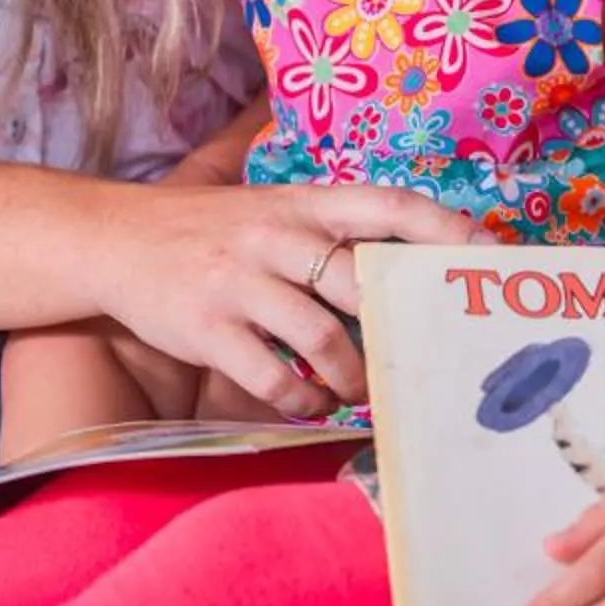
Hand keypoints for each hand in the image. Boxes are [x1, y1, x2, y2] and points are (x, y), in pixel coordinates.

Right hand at [103, 182, 476, 417]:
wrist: (116, 240)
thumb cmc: (213, 230)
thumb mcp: (273, 208)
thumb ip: (332, 231)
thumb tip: (408, 264)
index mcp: (302, 202)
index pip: (387, 206)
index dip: (442, 228)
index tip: (488, 254)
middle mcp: (276, 236)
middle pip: (361, 282)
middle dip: (399, 327)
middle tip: (424, 358)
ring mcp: (240, 282)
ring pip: (323, 339)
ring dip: (354, 376)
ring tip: (361, 389)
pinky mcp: (208, 328)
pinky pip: (272, 376)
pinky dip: (301, 399)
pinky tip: (308, 402)